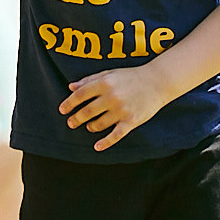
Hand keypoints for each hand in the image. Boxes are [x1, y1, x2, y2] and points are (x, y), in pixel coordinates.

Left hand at [59, 64, 176, 151]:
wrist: (157, 82)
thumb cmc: (131, 76)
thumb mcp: (109, 73)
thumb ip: (90, 80)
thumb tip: (70, 87)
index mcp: (105, 82)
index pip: (81, 95)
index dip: (69, 103)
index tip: (62, 110)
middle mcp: (112, 96)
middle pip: (87, 111)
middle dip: (76, 118)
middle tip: (71, 123)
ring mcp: (121, 110)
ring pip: (99, 124)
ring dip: (91, 127)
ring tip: (89, 126)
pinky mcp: (131, 121)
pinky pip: (115, 135)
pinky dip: (105, 142)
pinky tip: (97, 146)